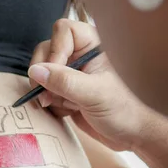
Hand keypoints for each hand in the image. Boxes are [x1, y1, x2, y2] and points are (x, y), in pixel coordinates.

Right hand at [28, 19, 152, 151]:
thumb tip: (34, 70)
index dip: (55, 50)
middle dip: (44, 76)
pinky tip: (67, 112)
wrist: (133, 136)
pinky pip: (46, 92)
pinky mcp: (67, 92)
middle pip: (46, 51)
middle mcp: (81, 56)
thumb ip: (65, 81)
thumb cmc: (126, 111)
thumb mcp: (95, 94)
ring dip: (47, 92)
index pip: (63, 31)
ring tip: (66, 106)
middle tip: (48, 97)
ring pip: (43, 73)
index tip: (55, 74)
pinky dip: (51, 104)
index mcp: (93, 46)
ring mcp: (72, 74)